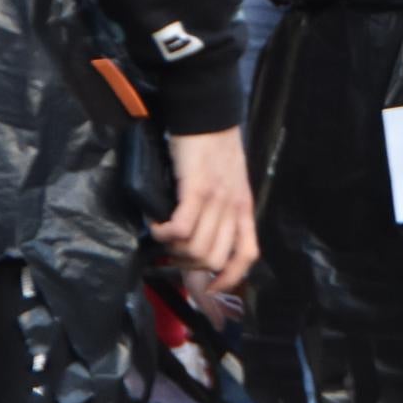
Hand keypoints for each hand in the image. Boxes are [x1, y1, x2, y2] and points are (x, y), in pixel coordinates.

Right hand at [153, 130, 256, 295]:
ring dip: (173, 250)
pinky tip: (156, 224)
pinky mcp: (197, 188)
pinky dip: (164, 233)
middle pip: (213, 259)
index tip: (208, 288)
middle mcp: (233, 207)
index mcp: (243, 209)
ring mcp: (217, 198)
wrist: (207, 115)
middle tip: (172, 252)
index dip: (228, 279)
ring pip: (196, 248)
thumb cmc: (212, 149)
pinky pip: (181, 228)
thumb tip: (198, 240)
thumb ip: (219, 211)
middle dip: (189, 266)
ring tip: (163, 236)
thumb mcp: (227, 184)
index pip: (246, 256)